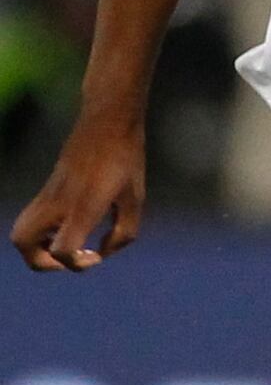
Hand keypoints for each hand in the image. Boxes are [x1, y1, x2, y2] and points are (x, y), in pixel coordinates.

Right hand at [14, 123, 145, 271]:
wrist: (106, 121)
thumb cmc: (126, 158)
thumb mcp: (135, 197)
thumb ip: (123, 231)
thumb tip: (101, 252)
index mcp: (84, 206)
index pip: (62, 249)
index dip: (75, 263)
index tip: (95, 255)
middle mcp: (58, 203)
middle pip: (23, 243)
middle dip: (42, 262)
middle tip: (71, 256)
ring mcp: (47, 195)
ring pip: (20, 231)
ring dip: (37, 248)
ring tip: (67, 243)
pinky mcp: (46, 189)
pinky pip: (31, 219)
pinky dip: (42, 233)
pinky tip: (69, 226)